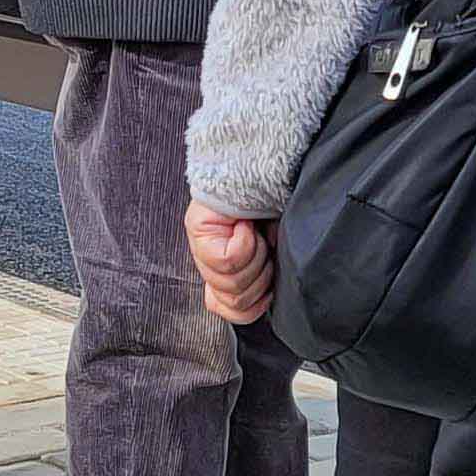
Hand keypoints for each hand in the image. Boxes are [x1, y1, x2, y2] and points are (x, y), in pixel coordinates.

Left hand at [187, 202, 275, 325]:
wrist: (271, 164)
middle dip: (261, 278)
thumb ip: (267, 278)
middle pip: (234, 302)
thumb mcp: (279, 250)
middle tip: (265, 248)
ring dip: (256, 258)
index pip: (230, 311)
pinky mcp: (197, 228)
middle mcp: (209, 259)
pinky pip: (226, 259)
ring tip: (257, 231)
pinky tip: (247, 224)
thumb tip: (264, 302)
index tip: (269, 284)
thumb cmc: (278, 203)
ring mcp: (200, 243)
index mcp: (227, 268)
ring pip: (230, 283)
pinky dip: (246, 243)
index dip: (254, 305)